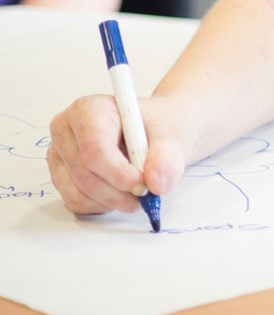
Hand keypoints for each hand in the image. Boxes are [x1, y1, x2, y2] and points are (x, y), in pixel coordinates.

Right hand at [47, 94, 192, 215]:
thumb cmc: (158, 125)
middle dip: (118, 191)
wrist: (155, 131)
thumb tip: (157, 184)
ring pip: (78, 192)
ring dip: (112, 201)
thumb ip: (167, 157)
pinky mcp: (61, 176)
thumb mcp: (171, 133)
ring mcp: (59, 155)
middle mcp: (66, 130)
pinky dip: (102, 205)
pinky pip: (76, 202)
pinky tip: (121, 191)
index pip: (94, 149)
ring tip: (137, 191)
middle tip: (146, 194)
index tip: (143, 185)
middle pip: (85, 174)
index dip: (118, 173)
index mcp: (88, 109)